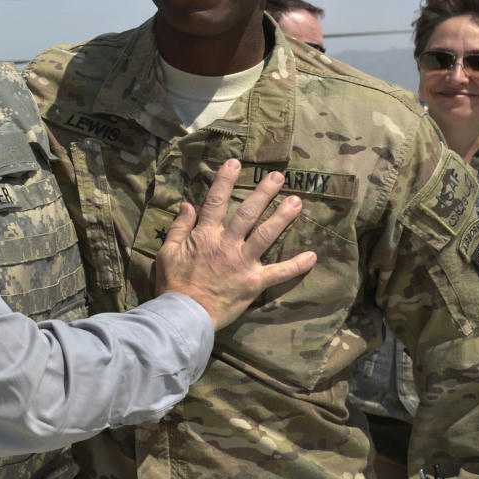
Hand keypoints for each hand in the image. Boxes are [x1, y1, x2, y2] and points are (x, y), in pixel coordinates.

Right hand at [155, 159, 314, 330]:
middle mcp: (227, 244)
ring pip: (266, 235)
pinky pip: (278, 273)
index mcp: (205, 235)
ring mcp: (243, 263)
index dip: (225, 180)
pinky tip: (312, 256)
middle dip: (264, 193)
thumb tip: (187, 204)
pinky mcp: (254, 283)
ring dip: (282, 217)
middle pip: (247, 213)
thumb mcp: (167, 252)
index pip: (216, 202)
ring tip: (297, 202)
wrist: (184, 315)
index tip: (235, 163)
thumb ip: (179, 227)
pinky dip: (296, 265)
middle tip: (278, 177)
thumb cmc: (173, 284)